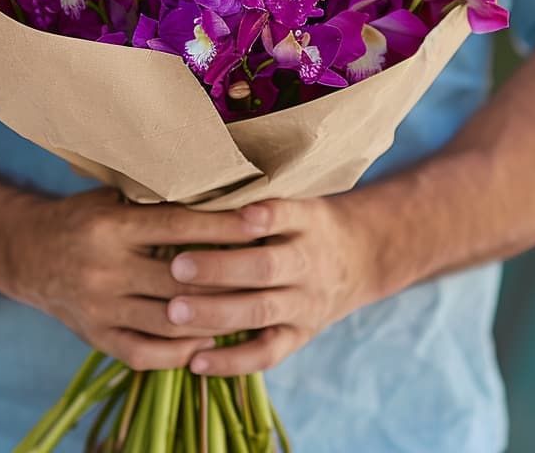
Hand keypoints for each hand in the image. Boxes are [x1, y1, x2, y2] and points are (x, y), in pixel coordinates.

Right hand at [0, 188, 276, 370]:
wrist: (27, 254)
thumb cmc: (84, 217)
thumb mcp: (113, 198)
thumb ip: (155, 196)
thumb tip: (216, 183)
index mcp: (111, 228)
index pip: (178, 227)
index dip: (222, 226)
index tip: (260, 221)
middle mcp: (104, 269)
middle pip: (179, 279)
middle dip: (227, 276)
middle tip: (266, 270)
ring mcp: (99, 308)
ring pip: (168, 321)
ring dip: (211, 317)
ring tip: (245, 307)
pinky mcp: (95, 338)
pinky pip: (144, 353)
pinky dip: (179, 351)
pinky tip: (205, 339)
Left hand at [161, 194, 398, 375]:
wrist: (361, 257)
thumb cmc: (307, 220)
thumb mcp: (299, 195)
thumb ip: (260, 192)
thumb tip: (201, 172)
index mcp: (307, 222)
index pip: (286, 215)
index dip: (264, 216)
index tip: (236, 215)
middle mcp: (308, 263)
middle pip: (265, 268)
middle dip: (219, 269)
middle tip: (176, 266)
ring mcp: (305, 303)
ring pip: (261, 312)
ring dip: (216, 313)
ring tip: (173, 312)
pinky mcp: (299, 335)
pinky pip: (266, 353)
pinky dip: (231, 361)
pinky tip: (194, 362)